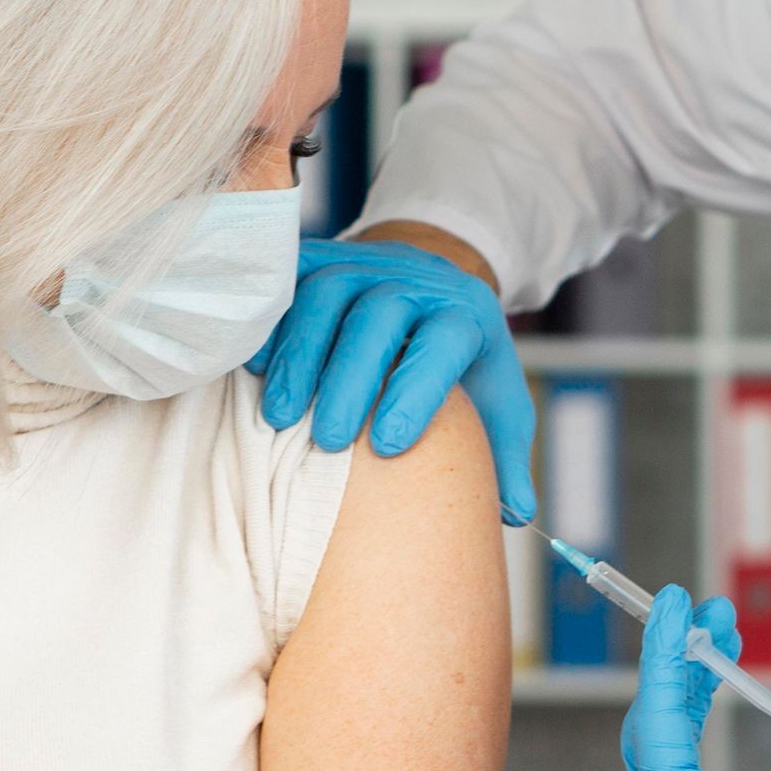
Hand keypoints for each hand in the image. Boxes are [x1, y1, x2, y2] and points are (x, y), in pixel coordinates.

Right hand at [247, 237, 536, 524]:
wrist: (428, 285)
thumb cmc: (459, 361)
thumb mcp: (495, 401)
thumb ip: (505, 456)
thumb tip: (517, 513)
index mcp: (465, 314)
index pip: (445, 340)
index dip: (417, 389)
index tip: (389, 446)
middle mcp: (416, 280)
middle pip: (379, 315)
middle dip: (348, 378)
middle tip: (324, 441)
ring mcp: (364, 263)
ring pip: (327, 293)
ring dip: (299, 355)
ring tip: (278, 417)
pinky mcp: (321, 258)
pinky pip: (289, 279)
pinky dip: (270, 321)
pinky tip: (253, 367)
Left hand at [621, 586, 770, 770]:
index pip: (656, 722)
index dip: (664, 655)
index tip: (671, 601)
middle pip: (654, 729)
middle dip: (680, 664)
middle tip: (713, 613)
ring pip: (670, 750)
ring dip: (692, 693)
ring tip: (724, 644)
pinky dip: (703, 729)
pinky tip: (726, 707)